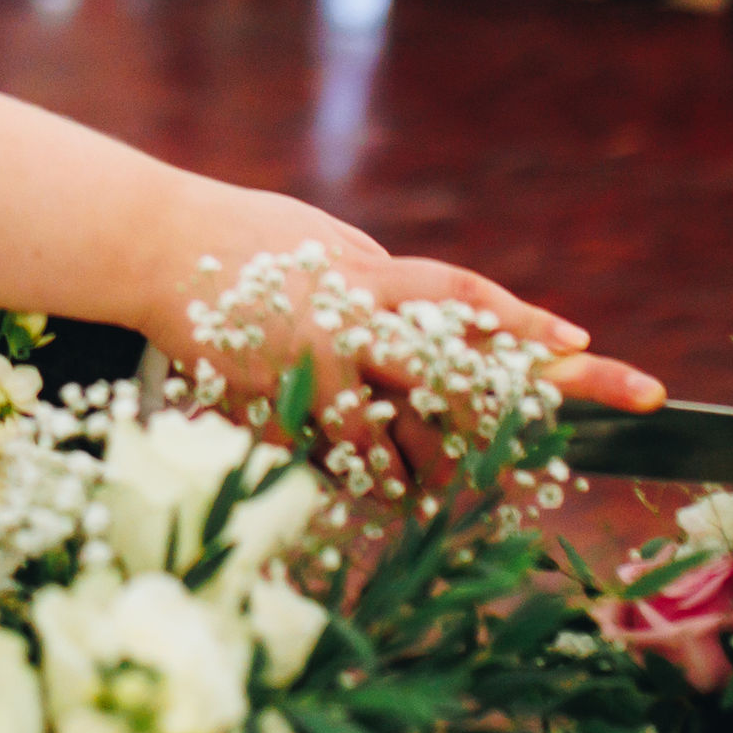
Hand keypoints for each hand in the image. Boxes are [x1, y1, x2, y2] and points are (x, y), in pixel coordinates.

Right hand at [159, 199, 664, 493]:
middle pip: (436, 376)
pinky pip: (305, 456)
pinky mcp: (260, 399)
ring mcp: (303, 365)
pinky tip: (337, 493)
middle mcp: (346, 320)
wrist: (154, 245)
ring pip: (374, 438)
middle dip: (489, 418)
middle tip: (530, 460)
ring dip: (404, 478)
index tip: (578, 340)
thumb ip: (371, 268)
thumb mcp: (321, 236)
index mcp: (368, 276)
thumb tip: (417, 289)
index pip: (460, 297)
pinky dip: (324, 476)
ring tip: (424, 499)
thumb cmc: (242, 233)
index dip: (519, 321)